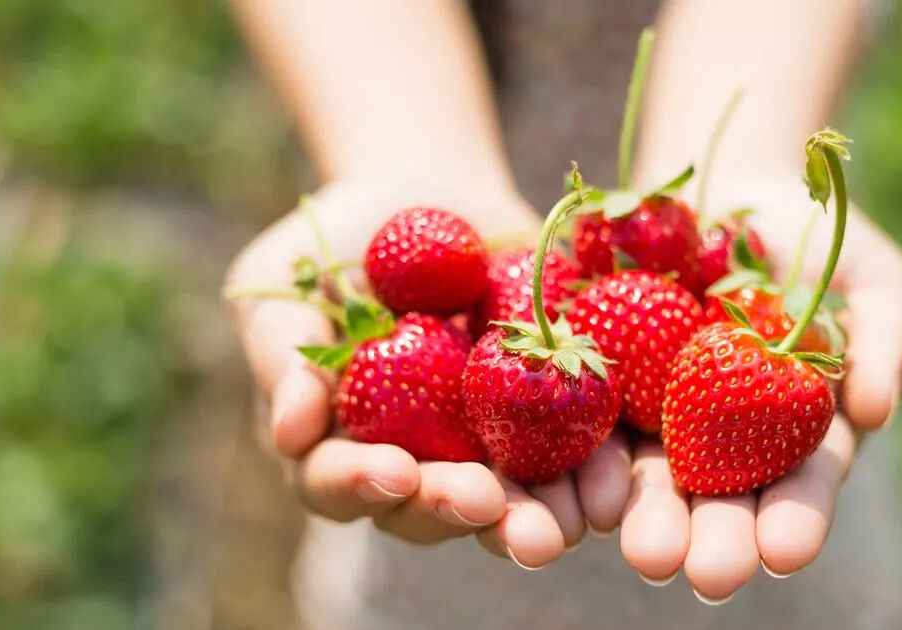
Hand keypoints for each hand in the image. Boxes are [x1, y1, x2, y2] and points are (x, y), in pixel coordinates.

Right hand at [223, 178, 632, 568]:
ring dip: (534, 518)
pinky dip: (597, 470)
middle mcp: (417, 462)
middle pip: (431, 508)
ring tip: (560, 525)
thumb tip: (291, 433)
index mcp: (343, 443)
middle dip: (457, 510)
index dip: (363, 484)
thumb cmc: (338, 244)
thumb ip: (286, 358)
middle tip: (486, 505)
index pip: (340, 483)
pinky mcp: (552, 416)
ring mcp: (487, 445)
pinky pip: (578, 451)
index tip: (394, 470)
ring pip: (510, 502)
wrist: (431, 196)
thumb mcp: (288, 284)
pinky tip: (615, 480)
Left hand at [617, 176, 901, 601]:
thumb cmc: (818, 241)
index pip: (798, 486)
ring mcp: (656, 414)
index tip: (785, 551)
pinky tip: (583, 490)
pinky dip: (584, 458)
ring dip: (645, 519)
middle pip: (718, 499)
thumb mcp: (872, 279)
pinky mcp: (600, 381)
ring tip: (645, 553)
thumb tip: (878, 412)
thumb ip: (884, 342)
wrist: (727, 190)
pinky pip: (586, 422)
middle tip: (709, 575)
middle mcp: (721, 440)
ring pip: (646, 477)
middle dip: (715, 540)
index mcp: (792, 434)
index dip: (794, 521)